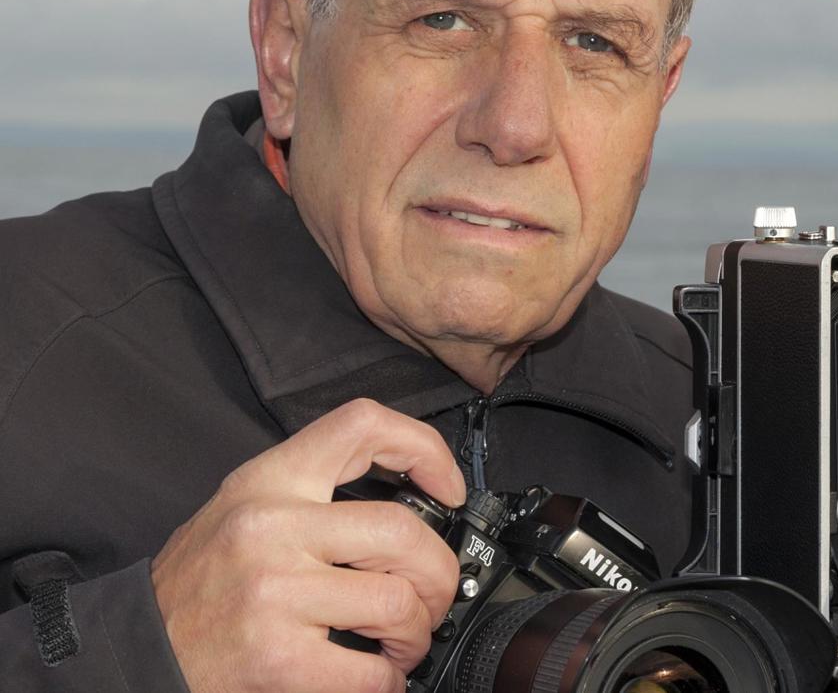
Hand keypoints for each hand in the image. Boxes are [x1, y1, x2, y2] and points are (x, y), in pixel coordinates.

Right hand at [151, 398, 465, 692]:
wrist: (134, 650)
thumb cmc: (196, 583)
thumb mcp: (243, 507)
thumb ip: (313, 494)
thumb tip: (407, 503)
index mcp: (269, 482)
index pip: (361, 426)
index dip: (422, 448)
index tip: (446, 487)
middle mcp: (272, 527)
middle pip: (403, 531)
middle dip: (438, 573)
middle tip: (432, 595)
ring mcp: (274, 593)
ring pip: (398, 602)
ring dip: (417, 632)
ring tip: (403, 640)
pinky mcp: (276, 658)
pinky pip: (371, 670)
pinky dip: (390, 680)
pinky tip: (378, 675)